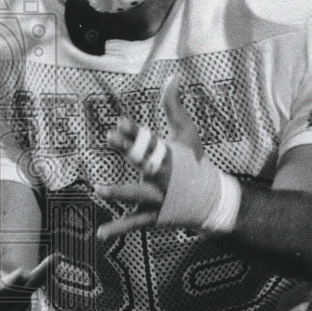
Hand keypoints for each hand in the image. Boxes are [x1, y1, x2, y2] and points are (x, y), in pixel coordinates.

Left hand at [95, 75, 240, 238]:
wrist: (213, 201)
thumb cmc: (195, 163)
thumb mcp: (188, 134)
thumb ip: (174, 107)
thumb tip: (173, 76)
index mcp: (170, 154)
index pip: (150, 140)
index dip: (134, 130)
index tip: (118, 122)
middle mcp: (164, 175)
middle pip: (144, 161)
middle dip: (128, 150)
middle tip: (108, 137)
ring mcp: (160, 198)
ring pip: (138, 194)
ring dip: (119, 191)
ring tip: (98, 188)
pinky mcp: (156, 217)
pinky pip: (134, 223)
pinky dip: (117, 229)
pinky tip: (99, 234)